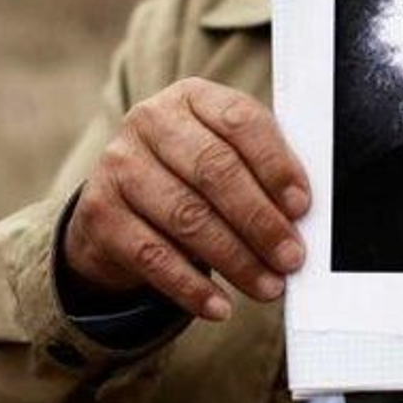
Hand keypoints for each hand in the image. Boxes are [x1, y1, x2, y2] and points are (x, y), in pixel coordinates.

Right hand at [62, 77, 310, 319]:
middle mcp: (149, 121)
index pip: (240, 121)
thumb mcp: (223, 152)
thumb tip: (300, 215)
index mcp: (192, 96)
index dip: (275, 165)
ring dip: (235, 259)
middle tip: (291, 257)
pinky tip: (221, 306)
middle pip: (214, 171)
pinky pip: (153, 256)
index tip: (302, 207)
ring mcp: (119, 165)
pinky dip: (191, 287)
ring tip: (268, 286)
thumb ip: (260, 169)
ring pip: (187, 216)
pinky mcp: (100, 213)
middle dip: (260, 220)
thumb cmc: (190, 173)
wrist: (118, 202)